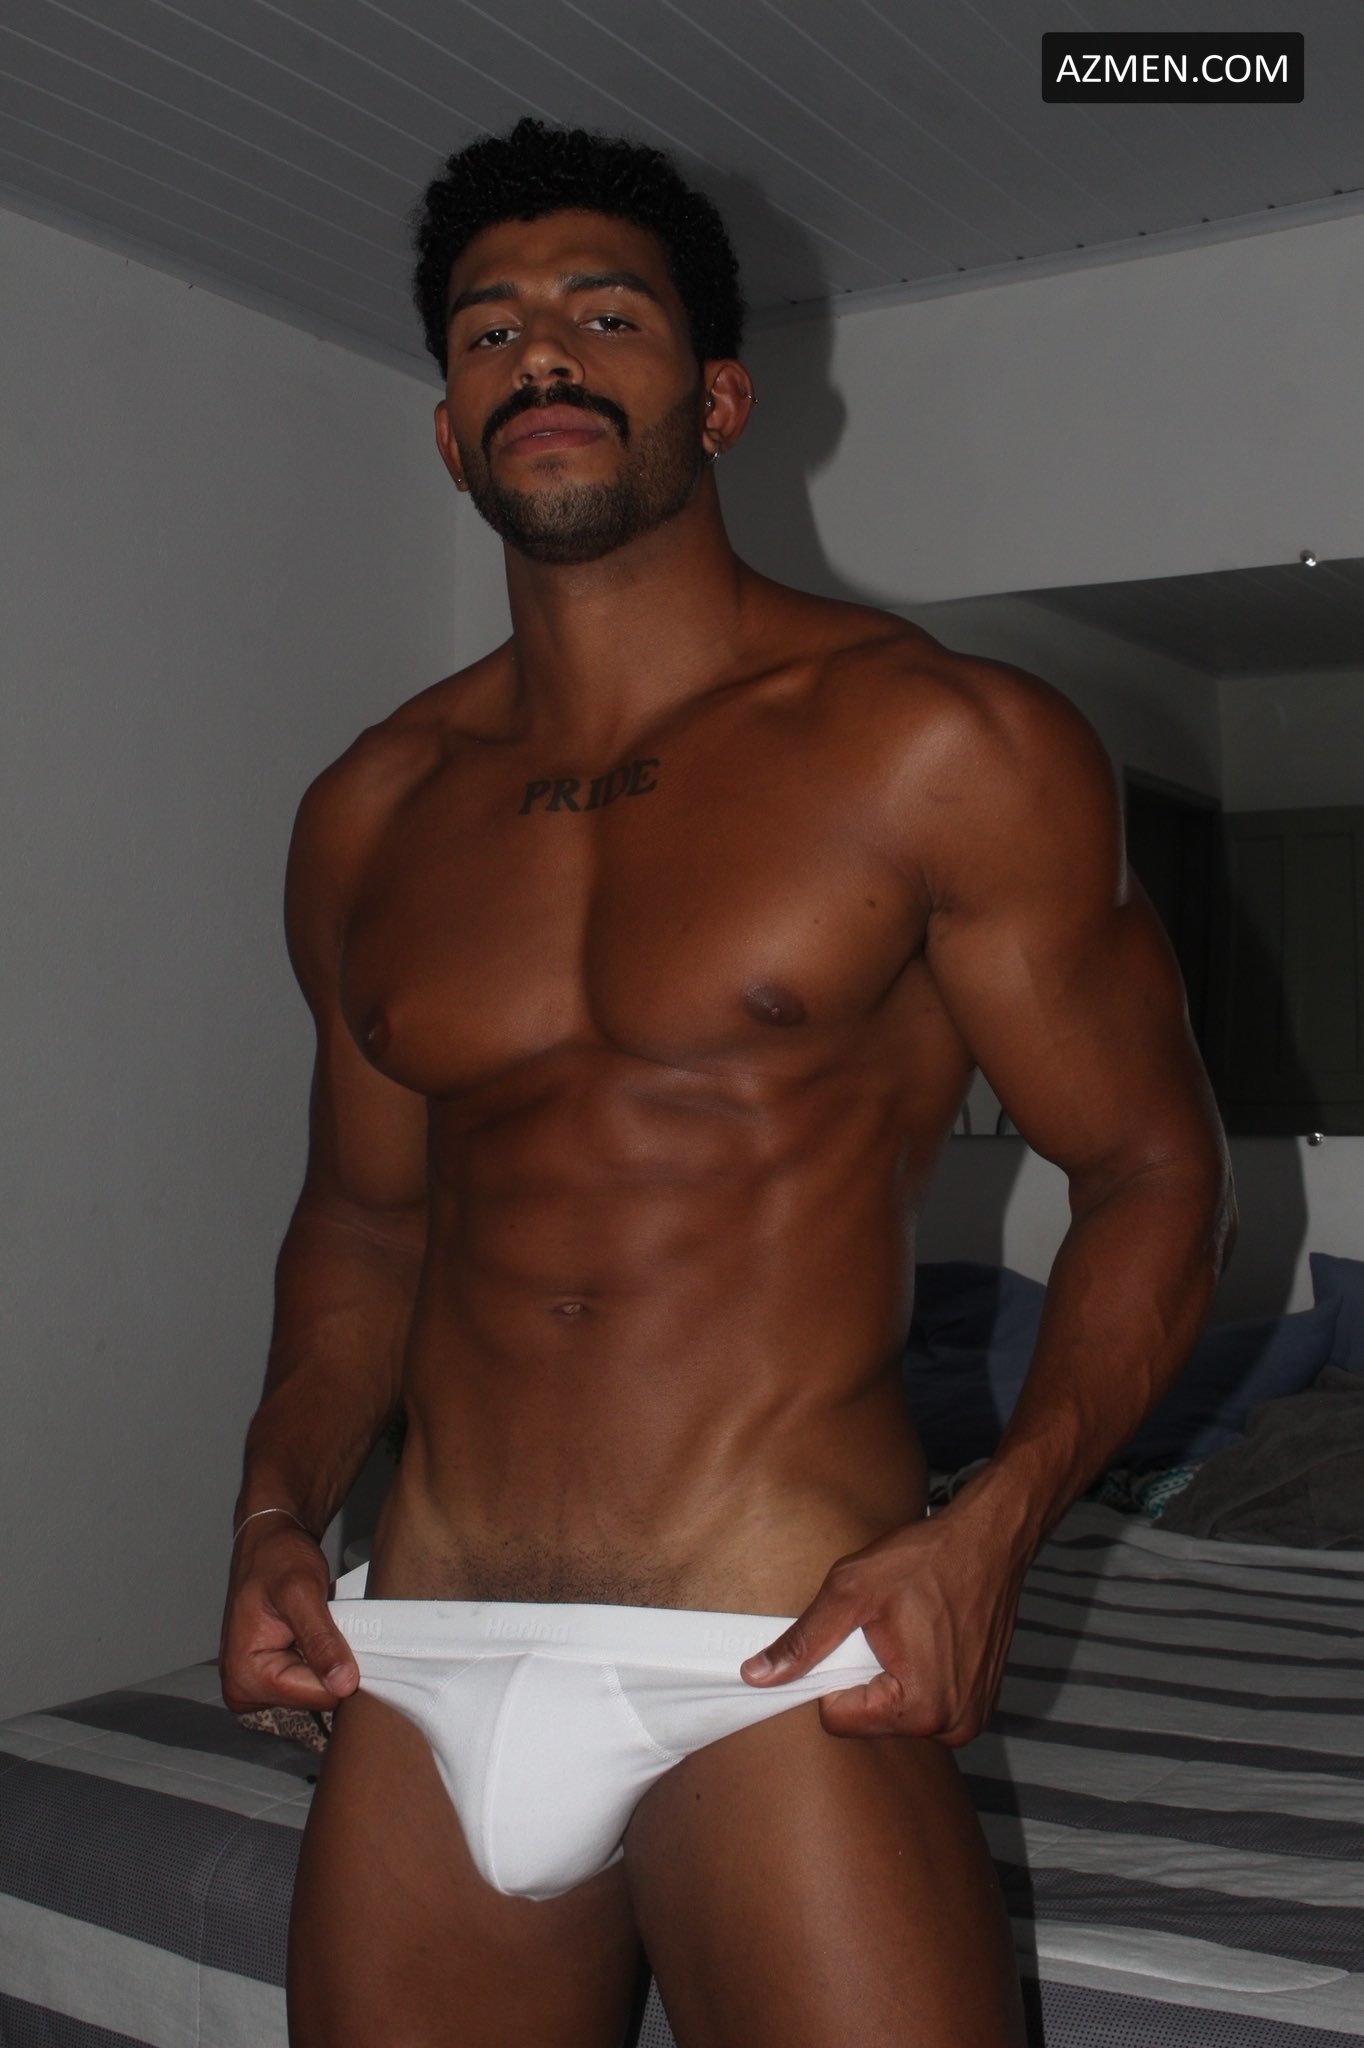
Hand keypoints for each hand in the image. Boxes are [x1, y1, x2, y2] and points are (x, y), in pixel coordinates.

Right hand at [218, 1517, 358, 1714]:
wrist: (268, 1543)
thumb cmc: (279, 1559)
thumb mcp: (302, 1592)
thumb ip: (321, 1640)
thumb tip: (343, 1685)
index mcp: (245, 1677)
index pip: (318, 1696)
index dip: (341, 1666)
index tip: (343, 1631)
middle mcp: (243, 1691)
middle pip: (316, 1697)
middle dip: (332, 1662)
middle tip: (330, 1623)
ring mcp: (254, 1688)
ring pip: (317, 1691)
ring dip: (328, 1660)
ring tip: (321, 1625)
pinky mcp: (267, 1681)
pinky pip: (310, 1682)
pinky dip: (321, 1659)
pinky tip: (316, 1635)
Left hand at [738, 1482, 1032, 1742]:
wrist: (990, 1539)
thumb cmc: (928, 1559)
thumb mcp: (851, 1591)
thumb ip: (805, 1641)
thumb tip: (758, 1676)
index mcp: (919, 1708)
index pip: (839, 1720)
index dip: (831, 1676)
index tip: (852, 1638)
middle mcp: (951, 1725)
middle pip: (869, 1719)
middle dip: (863, 1676)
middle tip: (884, 1629)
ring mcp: (971, 1717)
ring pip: (896, 1712)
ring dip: (890, 1676)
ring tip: (909, 1630)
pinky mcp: (979, 1703)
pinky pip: (925, 1703)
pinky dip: (916, 1675)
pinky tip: (927, 1636)